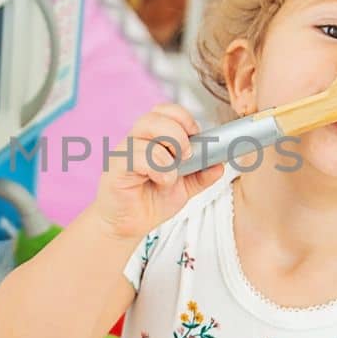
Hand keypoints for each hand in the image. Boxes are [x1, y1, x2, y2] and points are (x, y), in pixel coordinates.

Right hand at [92, 104, 223, 239]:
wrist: (128, 227)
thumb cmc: (150, 203)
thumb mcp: (184, 189)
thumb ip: (202, 175)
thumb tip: (220, 164)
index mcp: (152, 139)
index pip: (165, 111)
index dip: (184, 118)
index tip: (196, 136)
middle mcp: (137, 140)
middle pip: (156, 115)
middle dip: (178, 132)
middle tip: (187, 155)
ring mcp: (124, 151)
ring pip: (146, 129)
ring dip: (169, 152)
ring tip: (173, 175)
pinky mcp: (116, 166)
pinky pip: (137, 154)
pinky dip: (158, 167)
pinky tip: (162, 181)